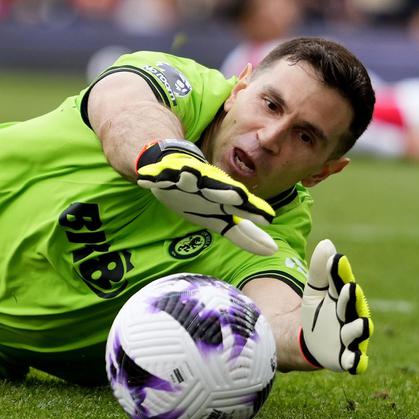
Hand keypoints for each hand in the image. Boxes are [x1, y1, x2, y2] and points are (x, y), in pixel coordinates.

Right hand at [135, 139, 277, 255]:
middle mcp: (207, 186)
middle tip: (239, 197)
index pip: (241, 206)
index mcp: (222, 197)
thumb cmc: (202, 197)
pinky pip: (158, 175)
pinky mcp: (165, 175)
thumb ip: (245, 234)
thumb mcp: (221, 218)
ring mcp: (186, 178)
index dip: (253, 211)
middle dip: (227, 192)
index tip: (269, 219)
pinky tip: (146, 177)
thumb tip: (272, 250)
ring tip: (187, 173)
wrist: (175, 168)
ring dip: (188, 175)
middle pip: (218, 188)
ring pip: (188, 176)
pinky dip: (154, 176)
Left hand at [299, 239, 372, 373]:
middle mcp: (352, 316)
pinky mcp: (346, 358)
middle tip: (349, 288)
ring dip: (359, 328)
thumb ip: (320, 270)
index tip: (337, 260)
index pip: (342, 282)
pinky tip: (356, 362)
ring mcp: (351, 338)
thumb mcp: (314, 290)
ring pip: (357, 332)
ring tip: (361, 323)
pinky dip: (356, 361)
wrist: (308, 341)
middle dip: (351, 298)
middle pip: (352, 306)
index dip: (340, 273)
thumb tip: (326, 243)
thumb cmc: (318, 312)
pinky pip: (354, 360)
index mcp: (344, 298)